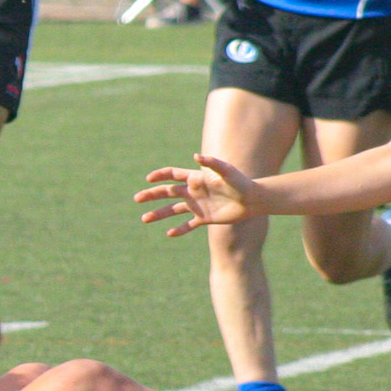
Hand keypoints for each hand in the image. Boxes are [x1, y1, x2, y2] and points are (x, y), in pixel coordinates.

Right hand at [133, 154, 263, 235]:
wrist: (253, 200)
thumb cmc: (241, 182)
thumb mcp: (227, 172)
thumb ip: (212, 164)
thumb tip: (196, 156)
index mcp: (196, 179)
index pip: (173, 175)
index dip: (160, 176)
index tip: (149, 179)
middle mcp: (193, 192)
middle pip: (168, 192)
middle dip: (152, 195)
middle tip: (137, 199)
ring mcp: (198, 205)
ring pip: (173, 210)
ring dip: (159, 214)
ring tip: (144, 219)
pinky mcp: (204, 218)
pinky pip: (188, 224)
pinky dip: (179, 229)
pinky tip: (169, 234)